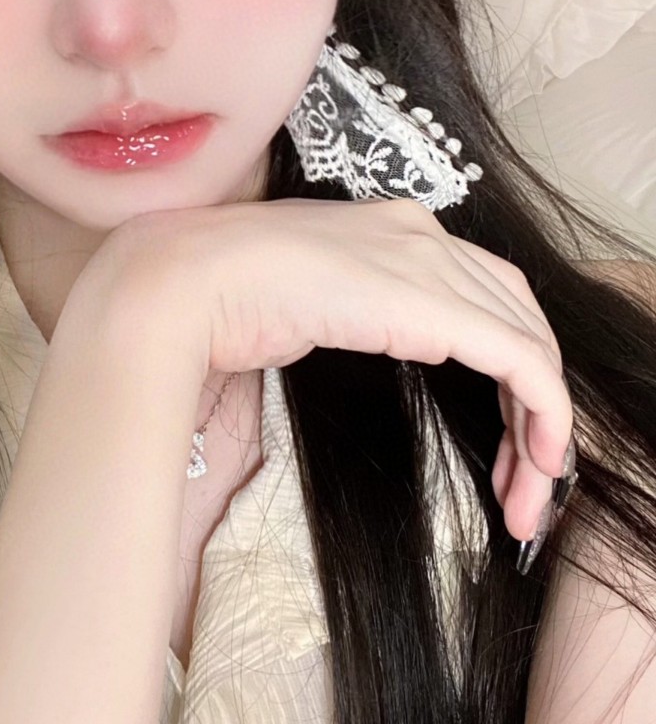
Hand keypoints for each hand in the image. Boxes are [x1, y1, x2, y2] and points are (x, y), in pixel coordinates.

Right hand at [90, 195, 571, 543]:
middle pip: (516, 314)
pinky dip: (545, 412)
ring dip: (542, 423)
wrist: (179, 282)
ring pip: (529, 341)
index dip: (505, 364)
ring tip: (531, 495)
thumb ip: (343, 310)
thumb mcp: (302, 304)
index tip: (502, 438)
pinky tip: (540, 462)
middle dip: (534, 400)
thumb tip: (344, 335)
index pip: (480, 291)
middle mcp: (418, 231)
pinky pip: (521, 361)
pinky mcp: (431, 302)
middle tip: (528, 479)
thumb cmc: (216, 299)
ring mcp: (426, 259)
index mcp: (387, 228)